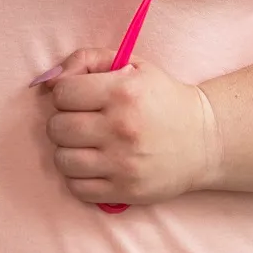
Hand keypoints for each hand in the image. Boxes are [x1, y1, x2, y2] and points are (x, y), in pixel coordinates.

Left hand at [35, 48, 222, 205]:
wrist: (206, 140)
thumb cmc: (161, 98)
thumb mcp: (130, 65)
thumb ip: (86, 60)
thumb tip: (46, 82)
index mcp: (122, 92)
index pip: (62, 93)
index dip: (65, 94)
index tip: (80, 98)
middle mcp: (121, 129)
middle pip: (56, 128)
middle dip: (63, 122)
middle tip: (82, 121)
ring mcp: (123, 164)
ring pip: (62, 160)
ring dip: (68, 151)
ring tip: (87, 144)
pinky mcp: (126, 191)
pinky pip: (77, 189)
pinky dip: (79, 177)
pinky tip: (95, 165)